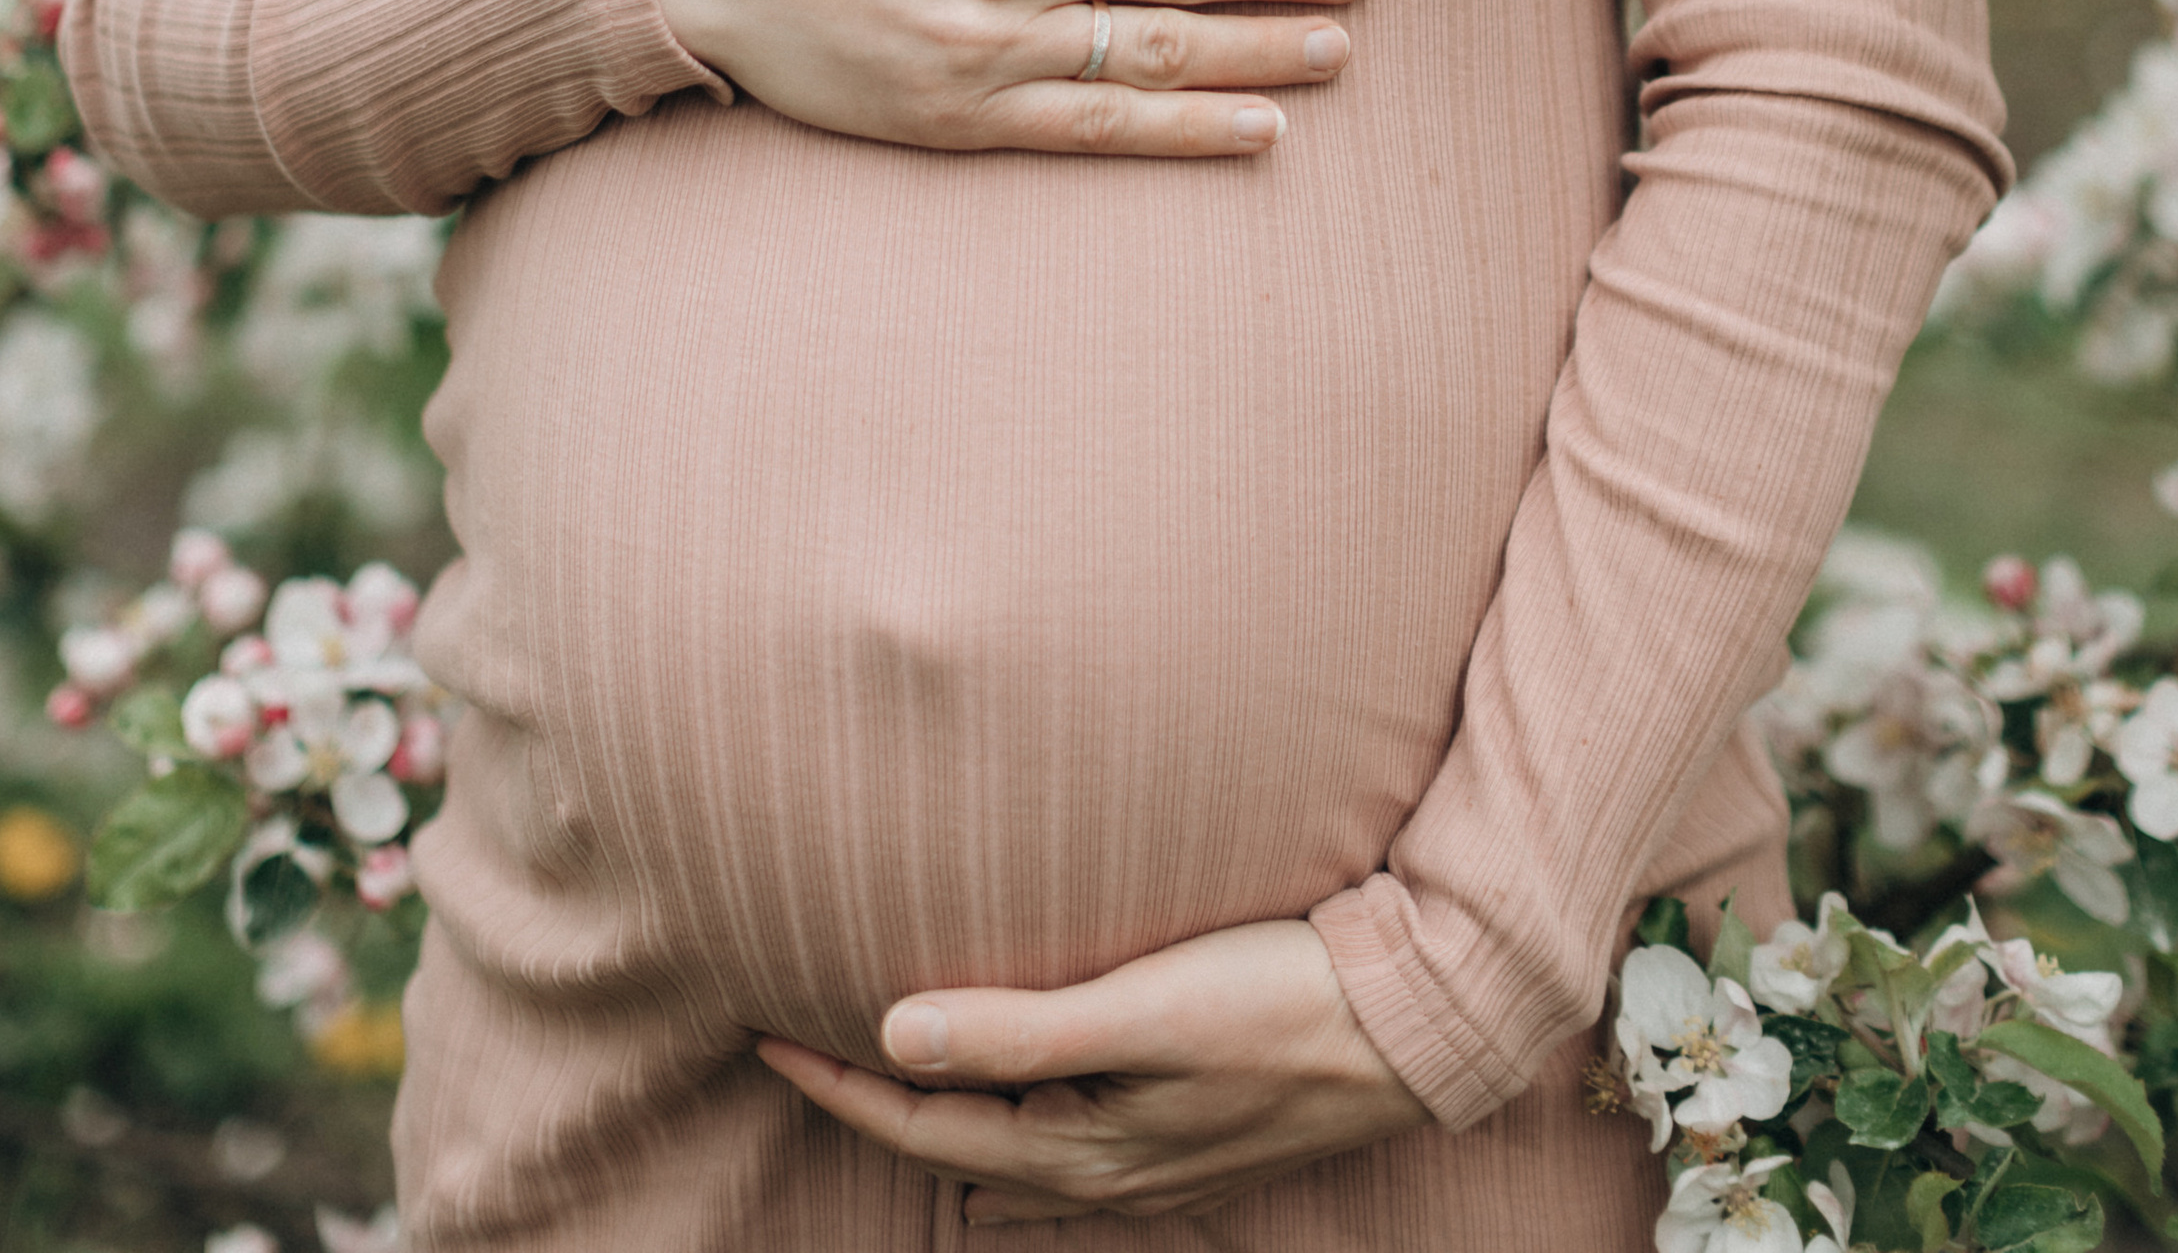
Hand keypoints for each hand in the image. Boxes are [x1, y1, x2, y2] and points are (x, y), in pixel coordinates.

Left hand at [755, 916, 1430, 1222]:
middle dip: (871, 1101)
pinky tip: (1008, 1100)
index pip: (922, 1128)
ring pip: (1009, 1152)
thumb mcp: (1145, 1010)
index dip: (837, 1083)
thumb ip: (1021, 1031)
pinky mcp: (1188, 1136)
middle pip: (954, 1147)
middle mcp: (1107, 1175)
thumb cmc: (1282, 1001)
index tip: (763, 1030)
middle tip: (798, 1039)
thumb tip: (894, 1034)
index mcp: (1083, 1152)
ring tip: (882, 1069)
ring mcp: (1152, 1166)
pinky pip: (1065, 1145)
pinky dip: (1009, 1119)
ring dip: (940, 1114)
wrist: (1414, 1025)